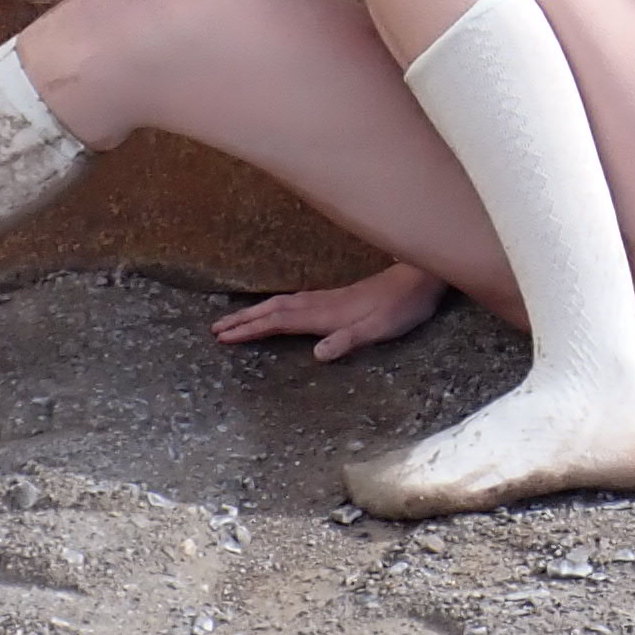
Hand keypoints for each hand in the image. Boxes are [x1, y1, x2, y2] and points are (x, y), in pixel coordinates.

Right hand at [211, 262, 445, 361]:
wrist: (419, 280)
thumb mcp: (378, 330)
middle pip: (273, 310)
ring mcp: (327, 299)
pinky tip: (276, 310)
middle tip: (215, 329)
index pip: (278, 321)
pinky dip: (275, 308)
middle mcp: (320, 304)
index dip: (251, 329)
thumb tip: (316, 354)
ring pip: (281, 304)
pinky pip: (294, 303)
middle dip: (243, 320)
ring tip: (235, 321)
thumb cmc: (401, 308)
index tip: (223, 337)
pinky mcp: (336, 299)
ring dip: (256, 312)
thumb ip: (348, 340)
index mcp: (325, 314)